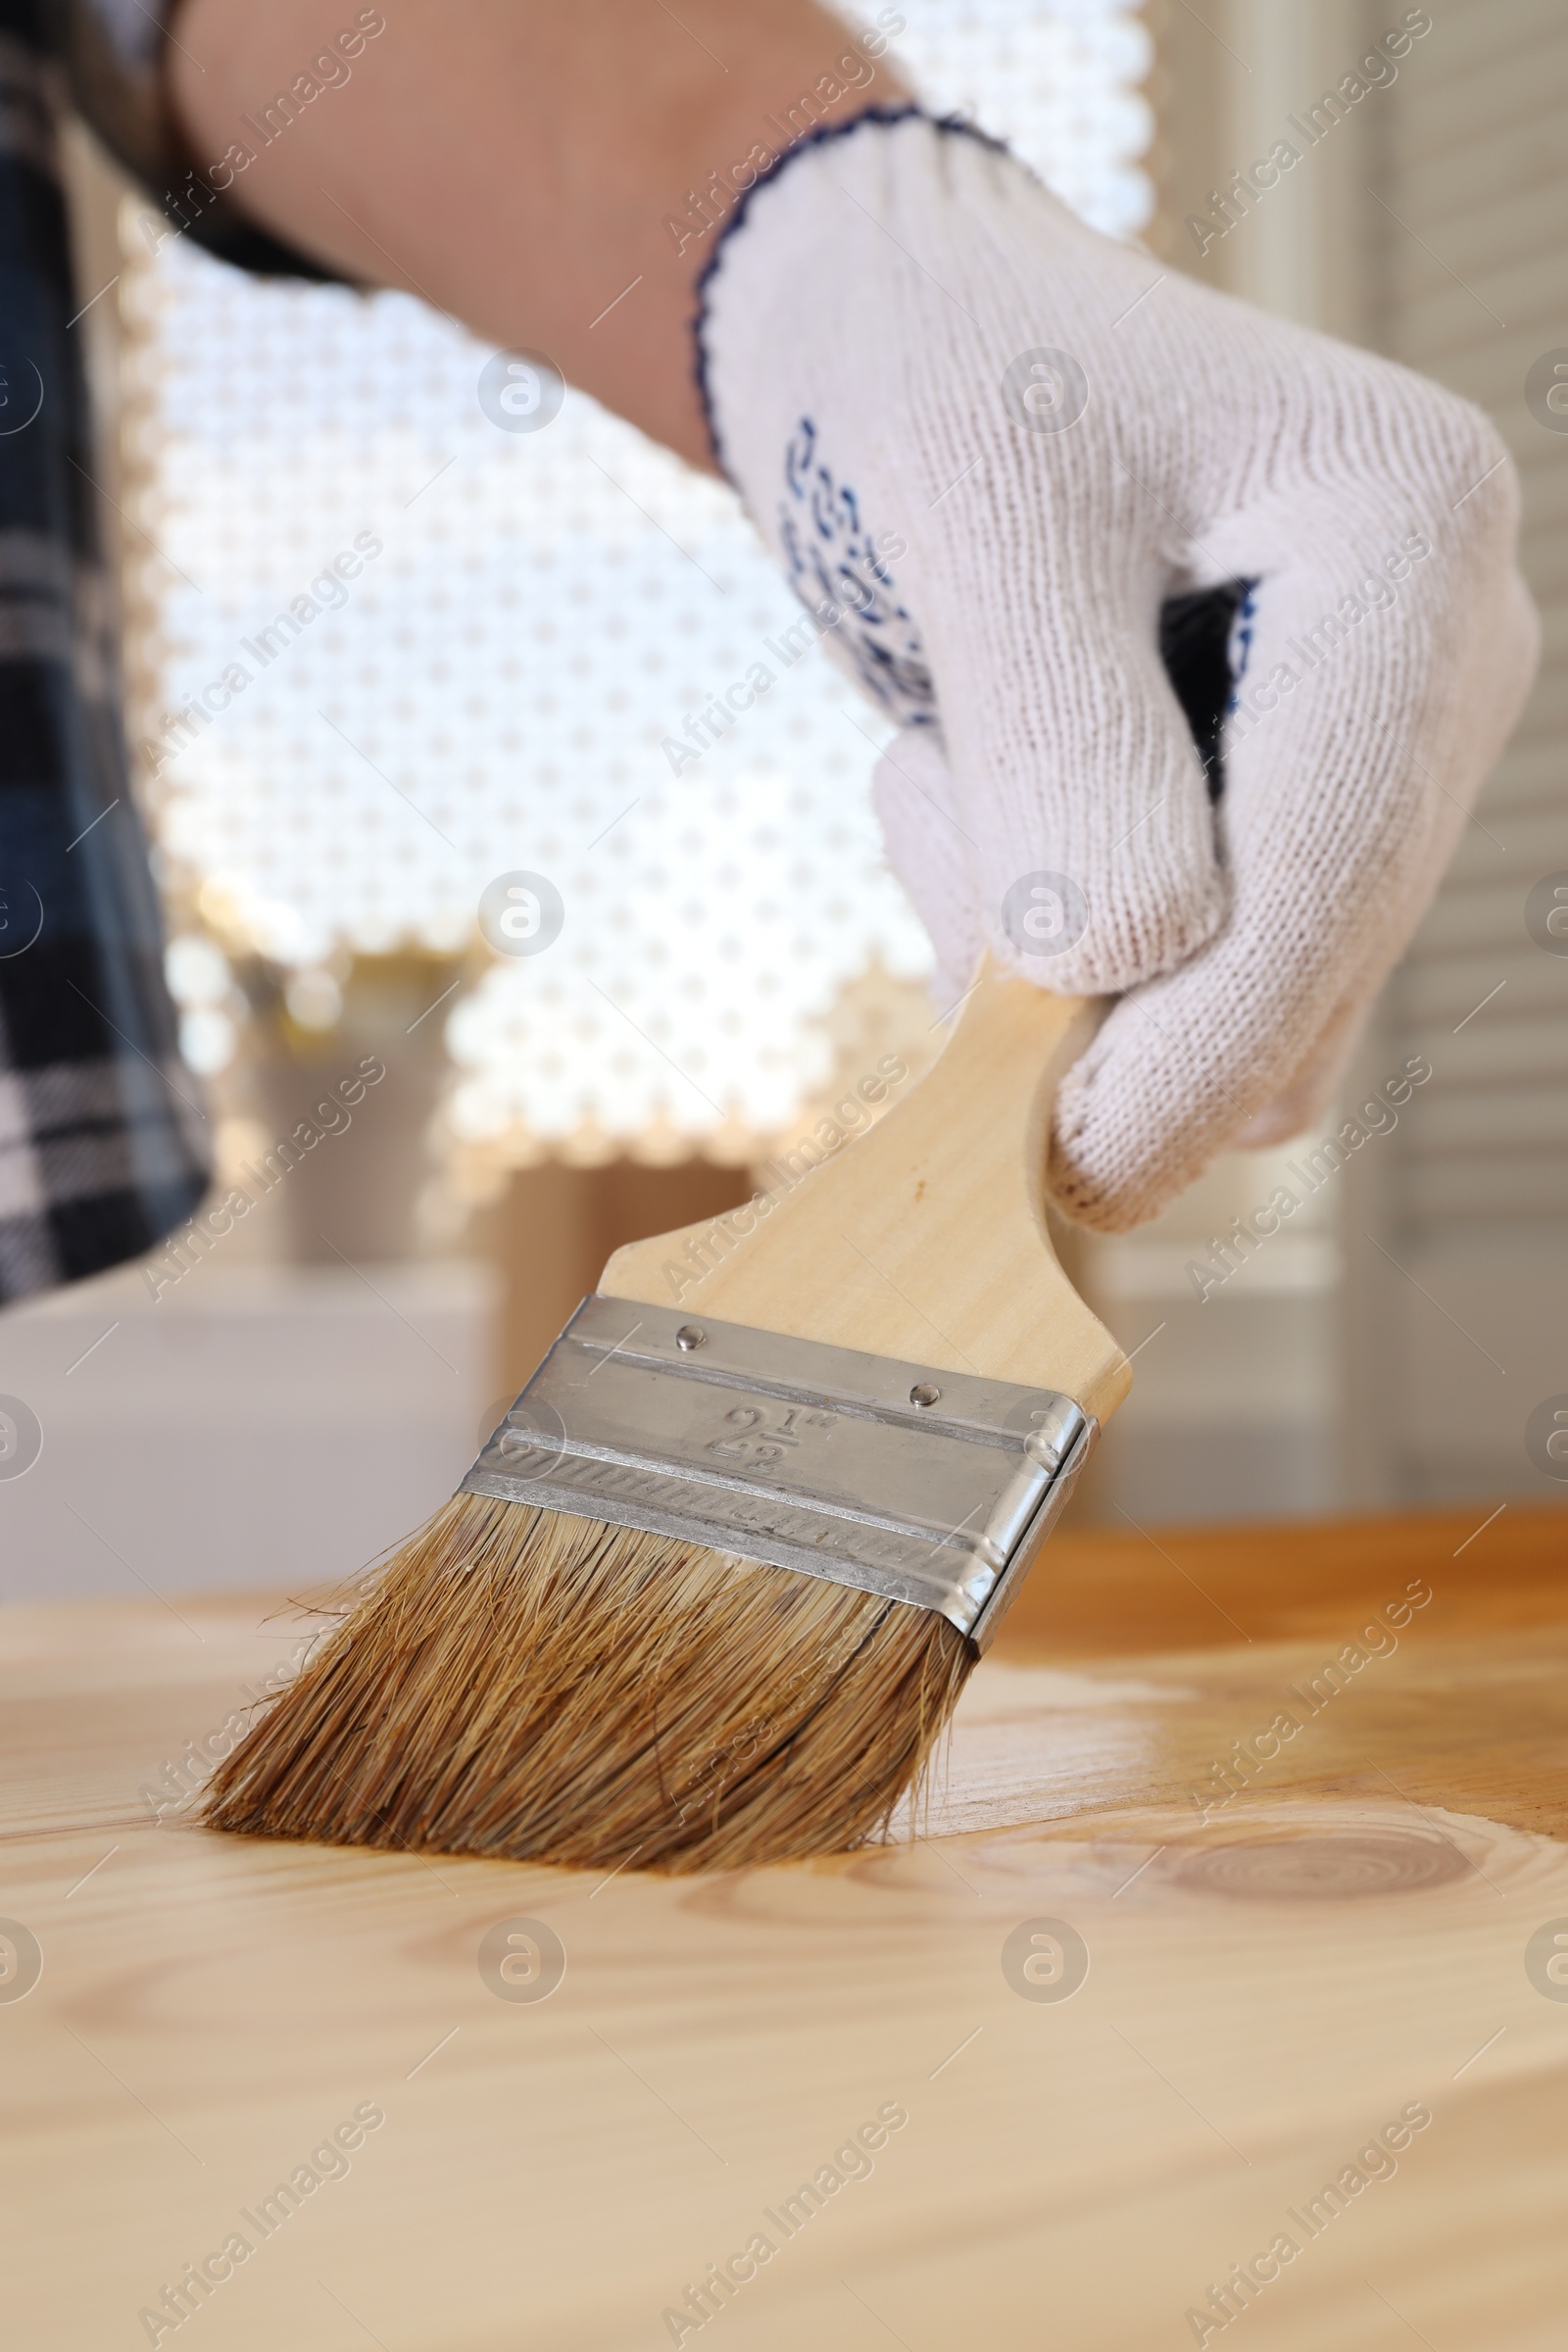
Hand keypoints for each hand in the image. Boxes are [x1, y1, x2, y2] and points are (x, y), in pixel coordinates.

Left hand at [699, 109, 1537, 1229]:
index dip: (1203, 1050)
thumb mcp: (975, 531)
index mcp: (1410, 539)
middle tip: (928, 814)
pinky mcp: (1282, 819)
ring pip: (1243, 1009)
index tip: (1070, 1165)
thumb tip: (1124, 981)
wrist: (902, 342)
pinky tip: (980, 784)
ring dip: (1054, 956)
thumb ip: (1059, 759)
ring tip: (949, 754)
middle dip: (1107, 1000)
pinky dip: (1049, 945)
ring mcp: (1368, 754)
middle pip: (1307, 973)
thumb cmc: (935, 384)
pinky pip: (1180, 985)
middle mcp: (1435, 660)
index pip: (1334, 872)